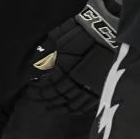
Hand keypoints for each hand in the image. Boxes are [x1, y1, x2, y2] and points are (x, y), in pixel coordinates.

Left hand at [31, 0, 119, 114]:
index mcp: (64, 67)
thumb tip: (37, 65)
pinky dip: (75, 110)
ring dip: (58, 107)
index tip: (31, 89)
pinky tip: (68, 110)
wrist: (108, 29)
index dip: (38, 90)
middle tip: (36, 101)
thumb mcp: (60, 36)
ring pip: (71, 104)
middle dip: (45, 100)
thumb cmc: (82, 29)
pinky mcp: (100, 88)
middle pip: (57, 97)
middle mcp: (76, 80)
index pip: (48, 86)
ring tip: (48, 108)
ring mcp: (89, 86)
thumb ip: (47, 52)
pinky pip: (86, 105)